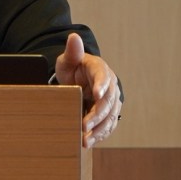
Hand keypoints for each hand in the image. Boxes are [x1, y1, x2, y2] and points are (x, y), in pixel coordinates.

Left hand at [54, 33, 121, 147]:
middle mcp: (110, 86)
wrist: (78, 79)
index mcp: (100, 69)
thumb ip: (72, 51)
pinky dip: (100, 134)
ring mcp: (112, 101)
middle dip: (96, 114)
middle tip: (84, 125)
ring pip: (109, 116)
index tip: (96, 94)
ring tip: (85, 139)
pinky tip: (90, 142)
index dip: (101, 85)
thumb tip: (73, 37)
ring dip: (98, 129)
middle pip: (107, 101)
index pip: (103, 76)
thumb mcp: (68, 59)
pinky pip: (108, 125)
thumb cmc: (73, 67)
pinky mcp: (110, 113)